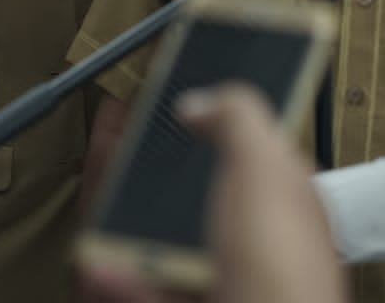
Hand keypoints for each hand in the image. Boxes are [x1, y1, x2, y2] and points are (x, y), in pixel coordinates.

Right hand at [77, 84, 344, 302]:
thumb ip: (237, 120)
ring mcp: (228, 286)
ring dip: (130, 224)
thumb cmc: (280, 278)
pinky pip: (147, 292)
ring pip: (170, 248)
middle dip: (159, 173)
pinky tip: (98, 262)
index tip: (177, 102)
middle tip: (122, 149)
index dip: (217, 121)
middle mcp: (260, 246)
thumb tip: (205, 100)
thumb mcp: (262, 169)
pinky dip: (119, 280)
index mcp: (286, 201)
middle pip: (202, 197)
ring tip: (103, 198)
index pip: (254, 147)